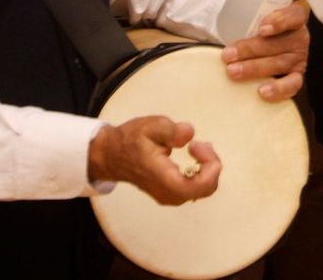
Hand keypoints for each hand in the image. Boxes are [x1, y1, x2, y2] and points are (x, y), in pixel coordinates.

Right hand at [87, 116, 221, 204]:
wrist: (112, 156)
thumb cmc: (131, 140)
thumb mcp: (150, 126)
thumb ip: (171, 130)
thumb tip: (189, 134)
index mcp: (163, 178)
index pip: (197, 186)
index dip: (209, 165)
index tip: (197, 145)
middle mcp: (167, 193)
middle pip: (205, 189)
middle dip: (211, 164)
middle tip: (199, 144)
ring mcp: (169, 196)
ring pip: (202, 189)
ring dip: (207, 167)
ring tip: (197, 147)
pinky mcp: (170, 194)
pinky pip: (195, 188)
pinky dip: (202, 172)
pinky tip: (195, 155)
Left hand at [220, 0, 309, 100]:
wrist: (274, 45)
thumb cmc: (264, 22)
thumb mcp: (256, 5)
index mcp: (293, 17)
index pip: (295, 15)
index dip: (281, 21)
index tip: (261, 27)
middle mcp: (300, 37)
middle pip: (280, 44)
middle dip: (252, 49)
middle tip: (228, 54)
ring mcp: (300, 57)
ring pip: (280, 63)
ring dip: (255, 68)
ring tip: (232, 72)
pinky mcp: (297, 76)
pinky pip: (292, 84)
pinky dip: (279, 89)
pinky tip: (261, 92)